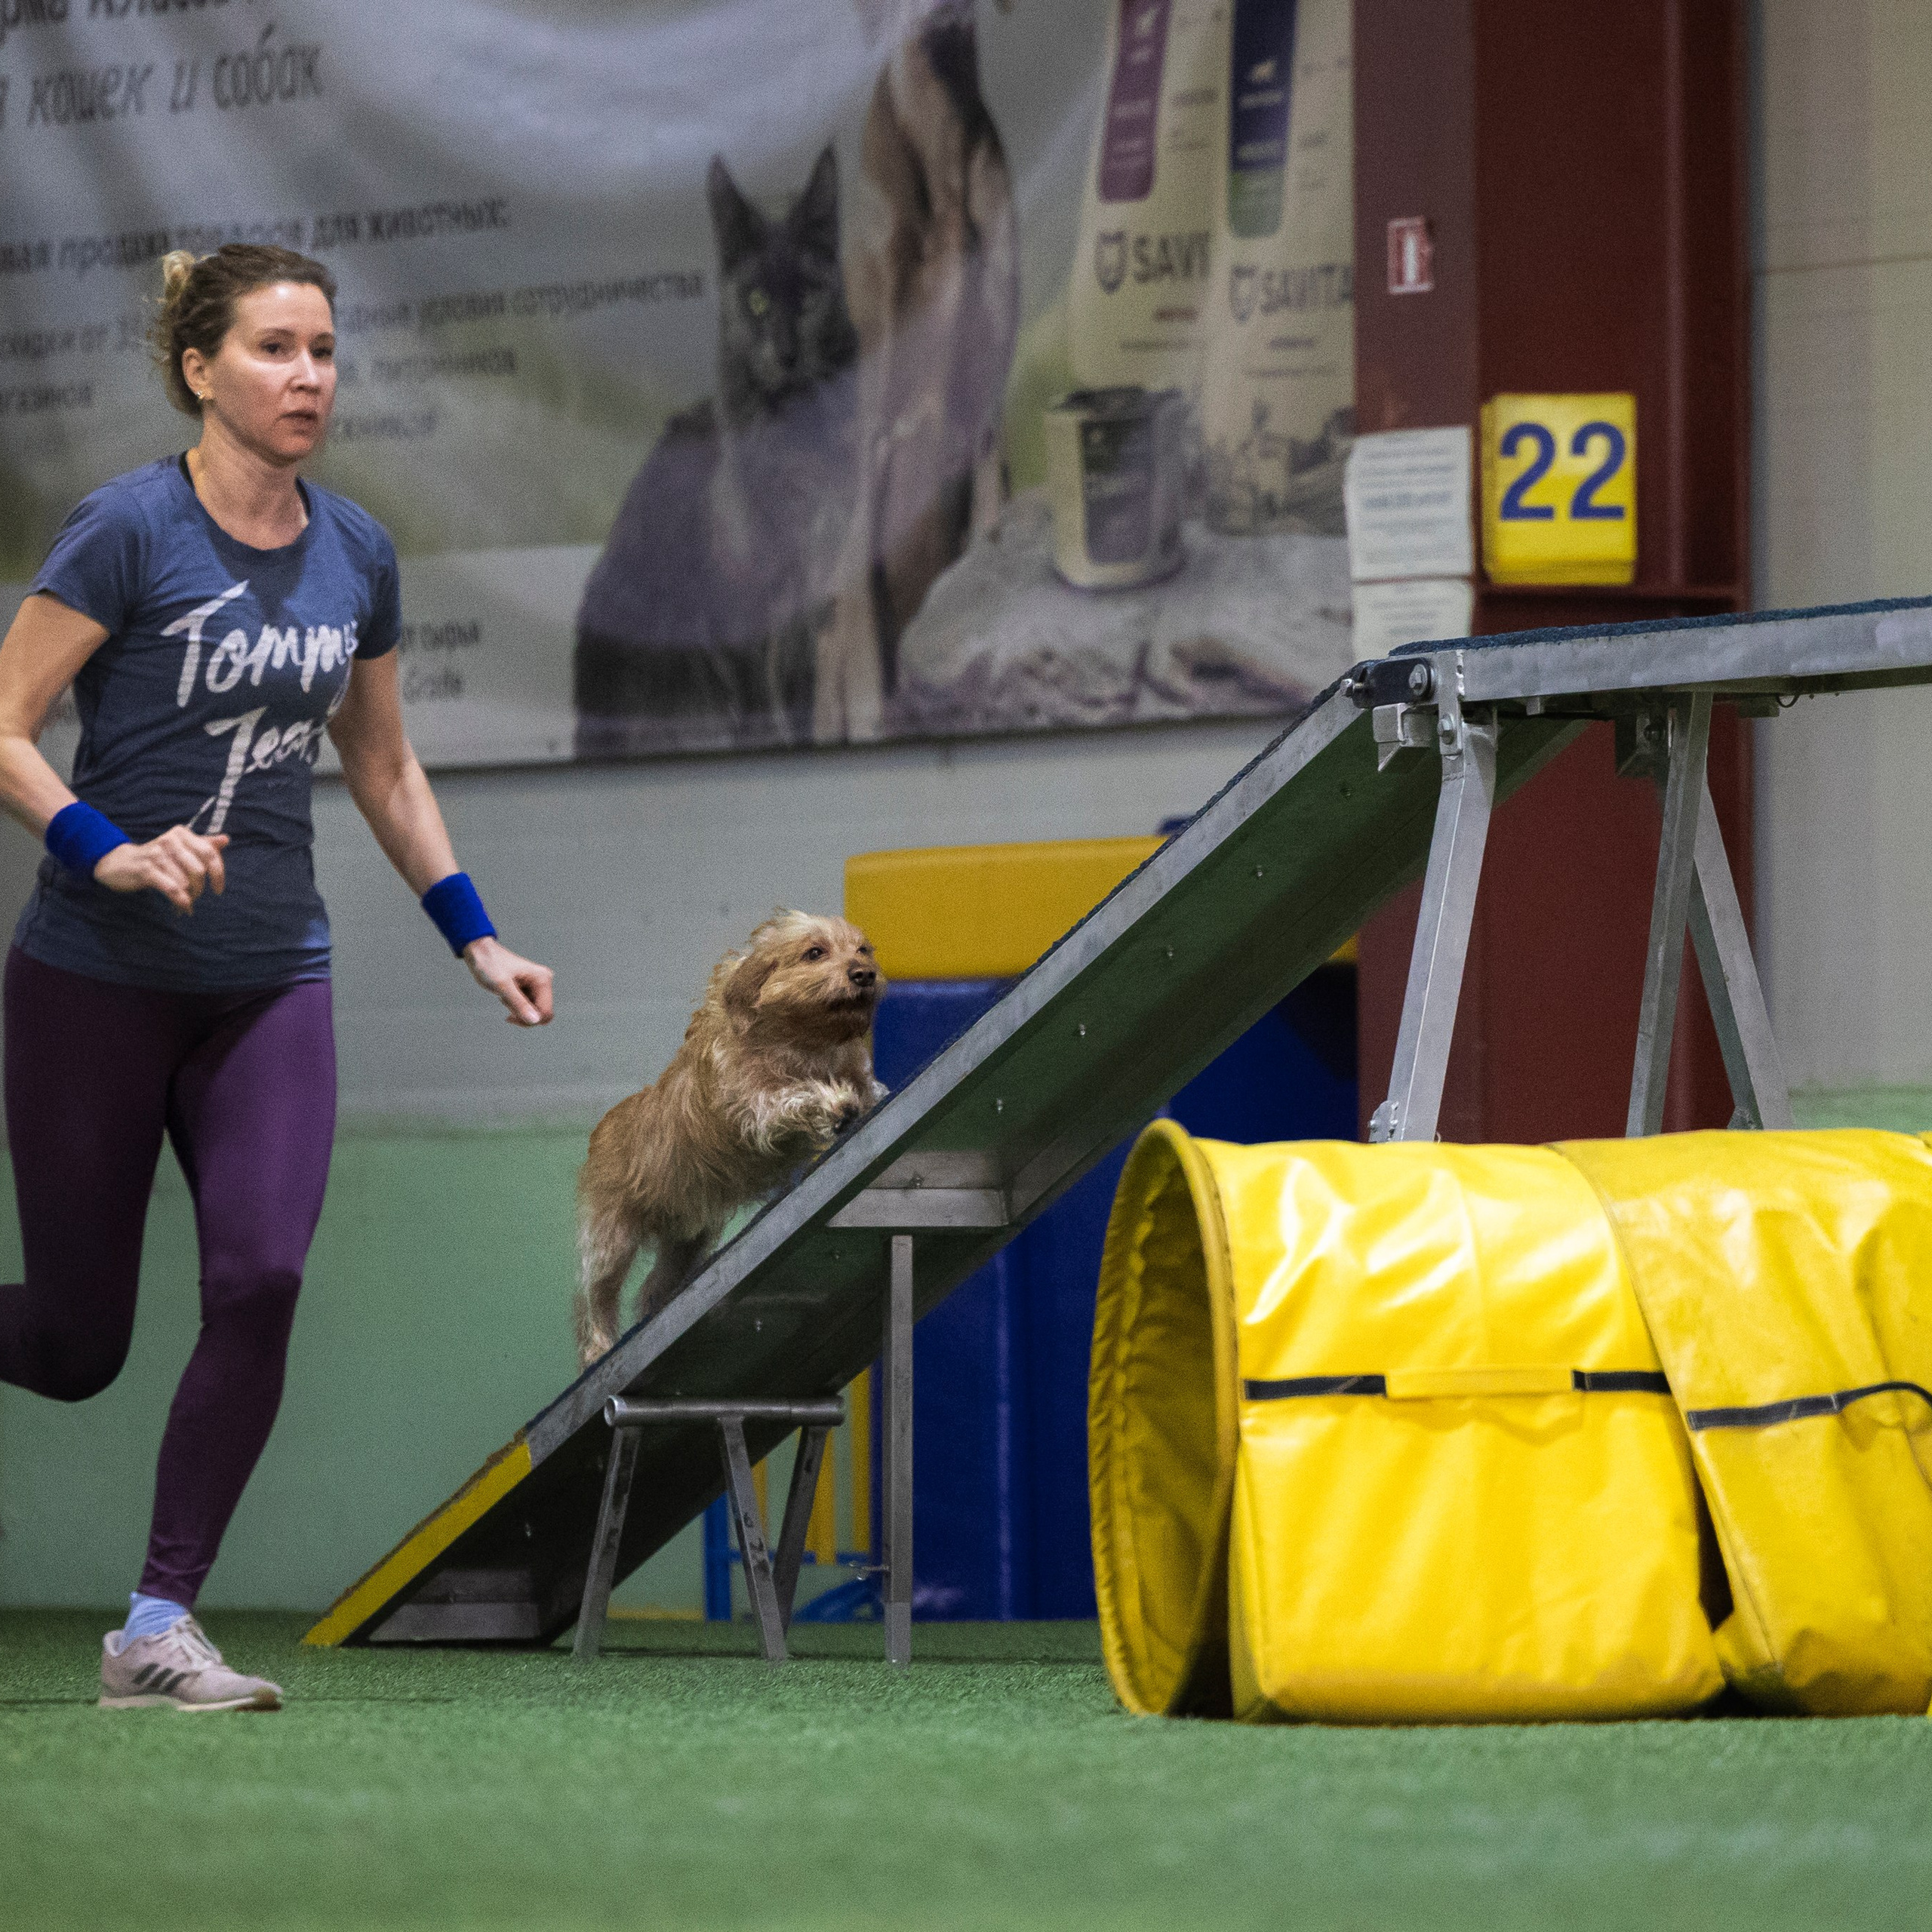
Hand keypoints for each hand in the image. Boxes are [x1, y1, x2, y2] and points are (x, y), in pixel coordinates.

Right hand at [93, 826, 228, 912]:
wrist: (120, 862)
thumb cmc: (156, 856)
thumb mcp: (180, 848)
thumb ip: (203, 844)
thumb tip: (226, 839)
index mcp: (182, 834)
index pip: (210, 853)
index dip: (218, 873)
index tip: (218, 889)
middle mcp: (170, 840)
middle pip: (199, 871)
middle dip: (200, 888)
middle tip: (195, 896)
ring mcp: (157, 854)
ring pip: (186, 882)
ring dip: (189, 897)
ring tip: (185, 902)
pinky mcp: (146, 869)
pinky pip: (172, 889)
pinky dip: (180, 902)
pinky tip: (182, 908)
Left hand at [464, 934, 553, 1026]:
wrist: (480, 952)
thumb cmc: (489, 965)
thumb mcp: (502, 986)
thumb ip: (519, 1004)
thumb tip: (535, 1020)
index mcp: (542, 980)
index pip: (545, 1012)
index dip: (529, 1020)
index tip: (510, 1016)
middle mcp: (544, 982)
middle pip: (542, 1014)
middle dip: (523, 1016)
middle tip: (506, 1006)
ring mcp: (537, 985)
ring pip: (534, 1012)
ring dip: (517, 1010)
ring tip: (504, 996)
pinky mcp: (530, 988)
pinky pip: (528, 1007)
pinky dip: (515, 1006)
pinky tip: (505, 996)